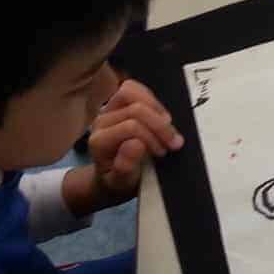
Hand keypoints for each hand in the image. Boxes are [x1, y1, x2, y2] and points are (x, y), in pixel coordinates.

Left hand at [81, 79, 184, 208]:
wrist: (109, 178)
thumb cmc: (118, 182)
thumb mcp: (122, 184)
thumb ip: (126, 167)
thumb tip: (136, 143)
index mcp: (100, 141)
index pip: (131, 126)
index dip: (153, 137)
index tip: (164, 153)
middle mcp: (101, 121)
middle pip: (135, 108)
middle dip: (159, 124)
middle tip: (173, 142)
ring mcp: (108, 109)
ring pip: (131, 91)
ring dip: (155, 107)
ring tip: (167, 126)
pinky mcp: (117, 103)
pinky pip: (133, 88)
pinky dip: (151, 99)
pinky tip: (160, 117)